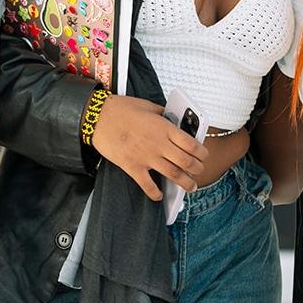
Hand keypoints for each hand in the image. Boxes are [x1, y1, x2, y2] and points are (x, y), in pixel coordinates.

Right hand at [91, 95, 207, 200]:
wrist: (98, 117)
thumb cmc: (122, 109)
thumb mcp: (149, 106)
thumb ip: (164, 114)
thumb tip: (173, 119)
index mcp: (165, 128)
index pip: (191, 144)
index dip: (202, 152)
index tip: (204, 155)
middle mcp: (159, 144)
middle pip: (186, 162)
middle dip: (197, 169)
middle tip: (200, 171)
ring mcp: (146, 157)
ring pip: (173, 174)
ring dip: (185, 183)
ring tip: (191, 187)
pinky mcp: (132, 167)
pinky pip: (147, 185)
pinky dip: (155, 193)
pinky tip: (159, 196)